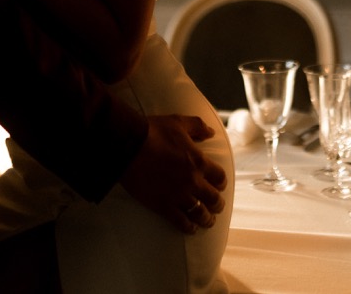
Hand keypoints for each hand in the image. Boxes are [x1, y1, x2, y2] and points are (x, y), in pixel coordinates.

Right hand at [120, 114, 226, 233]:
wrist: (129, 146)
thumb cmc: (153, 132)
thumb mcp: (179, 122)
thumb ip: (198, 126)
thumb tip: (210, 132)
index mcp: (198, 161)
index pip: (220, 177)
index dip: (221, 183)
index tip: (219, 185)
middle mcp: (193, 181)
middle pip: (214, 198)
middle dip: (217, 204)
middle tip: (217, 206)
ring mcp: (179, 195)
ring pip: (200, 213)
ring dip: (207, 218)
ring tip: (207, 221)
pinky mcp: (163, 205)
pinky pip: (181, 222)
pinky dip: (188, 227)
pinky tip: (191, 228)